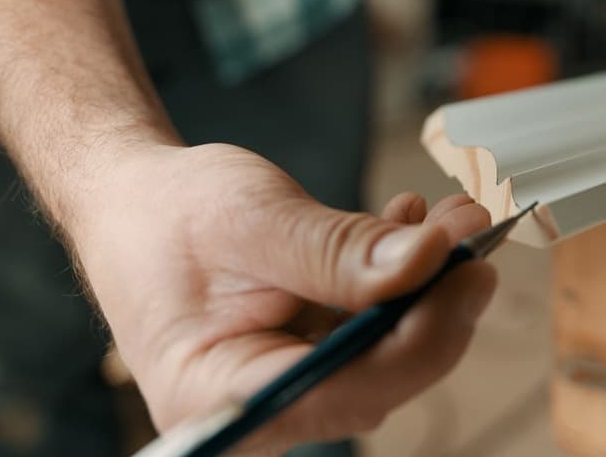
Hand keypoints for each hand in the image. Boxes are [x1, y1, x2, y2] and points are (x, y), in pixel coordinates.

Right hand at [67, 143, 495, 454]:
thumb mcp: (254, 220)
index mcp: (219, 396)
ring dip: (424, 280)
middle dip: (433, 301)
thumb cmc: (167, 213)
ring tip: (447, 216)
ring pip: (385, 348)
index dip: (421, 338)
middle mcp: (257, 405)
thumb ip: (338, 250)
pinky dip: (399, 273)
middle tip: (472, 233)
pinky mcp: (310, 351)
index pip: (344, 392)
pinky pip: (372, 323)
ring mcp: (287, 382)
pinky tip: (410, 224)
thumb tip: (428, 262)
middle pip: (376, 375)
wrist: (132, 200)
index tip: (468, 273)